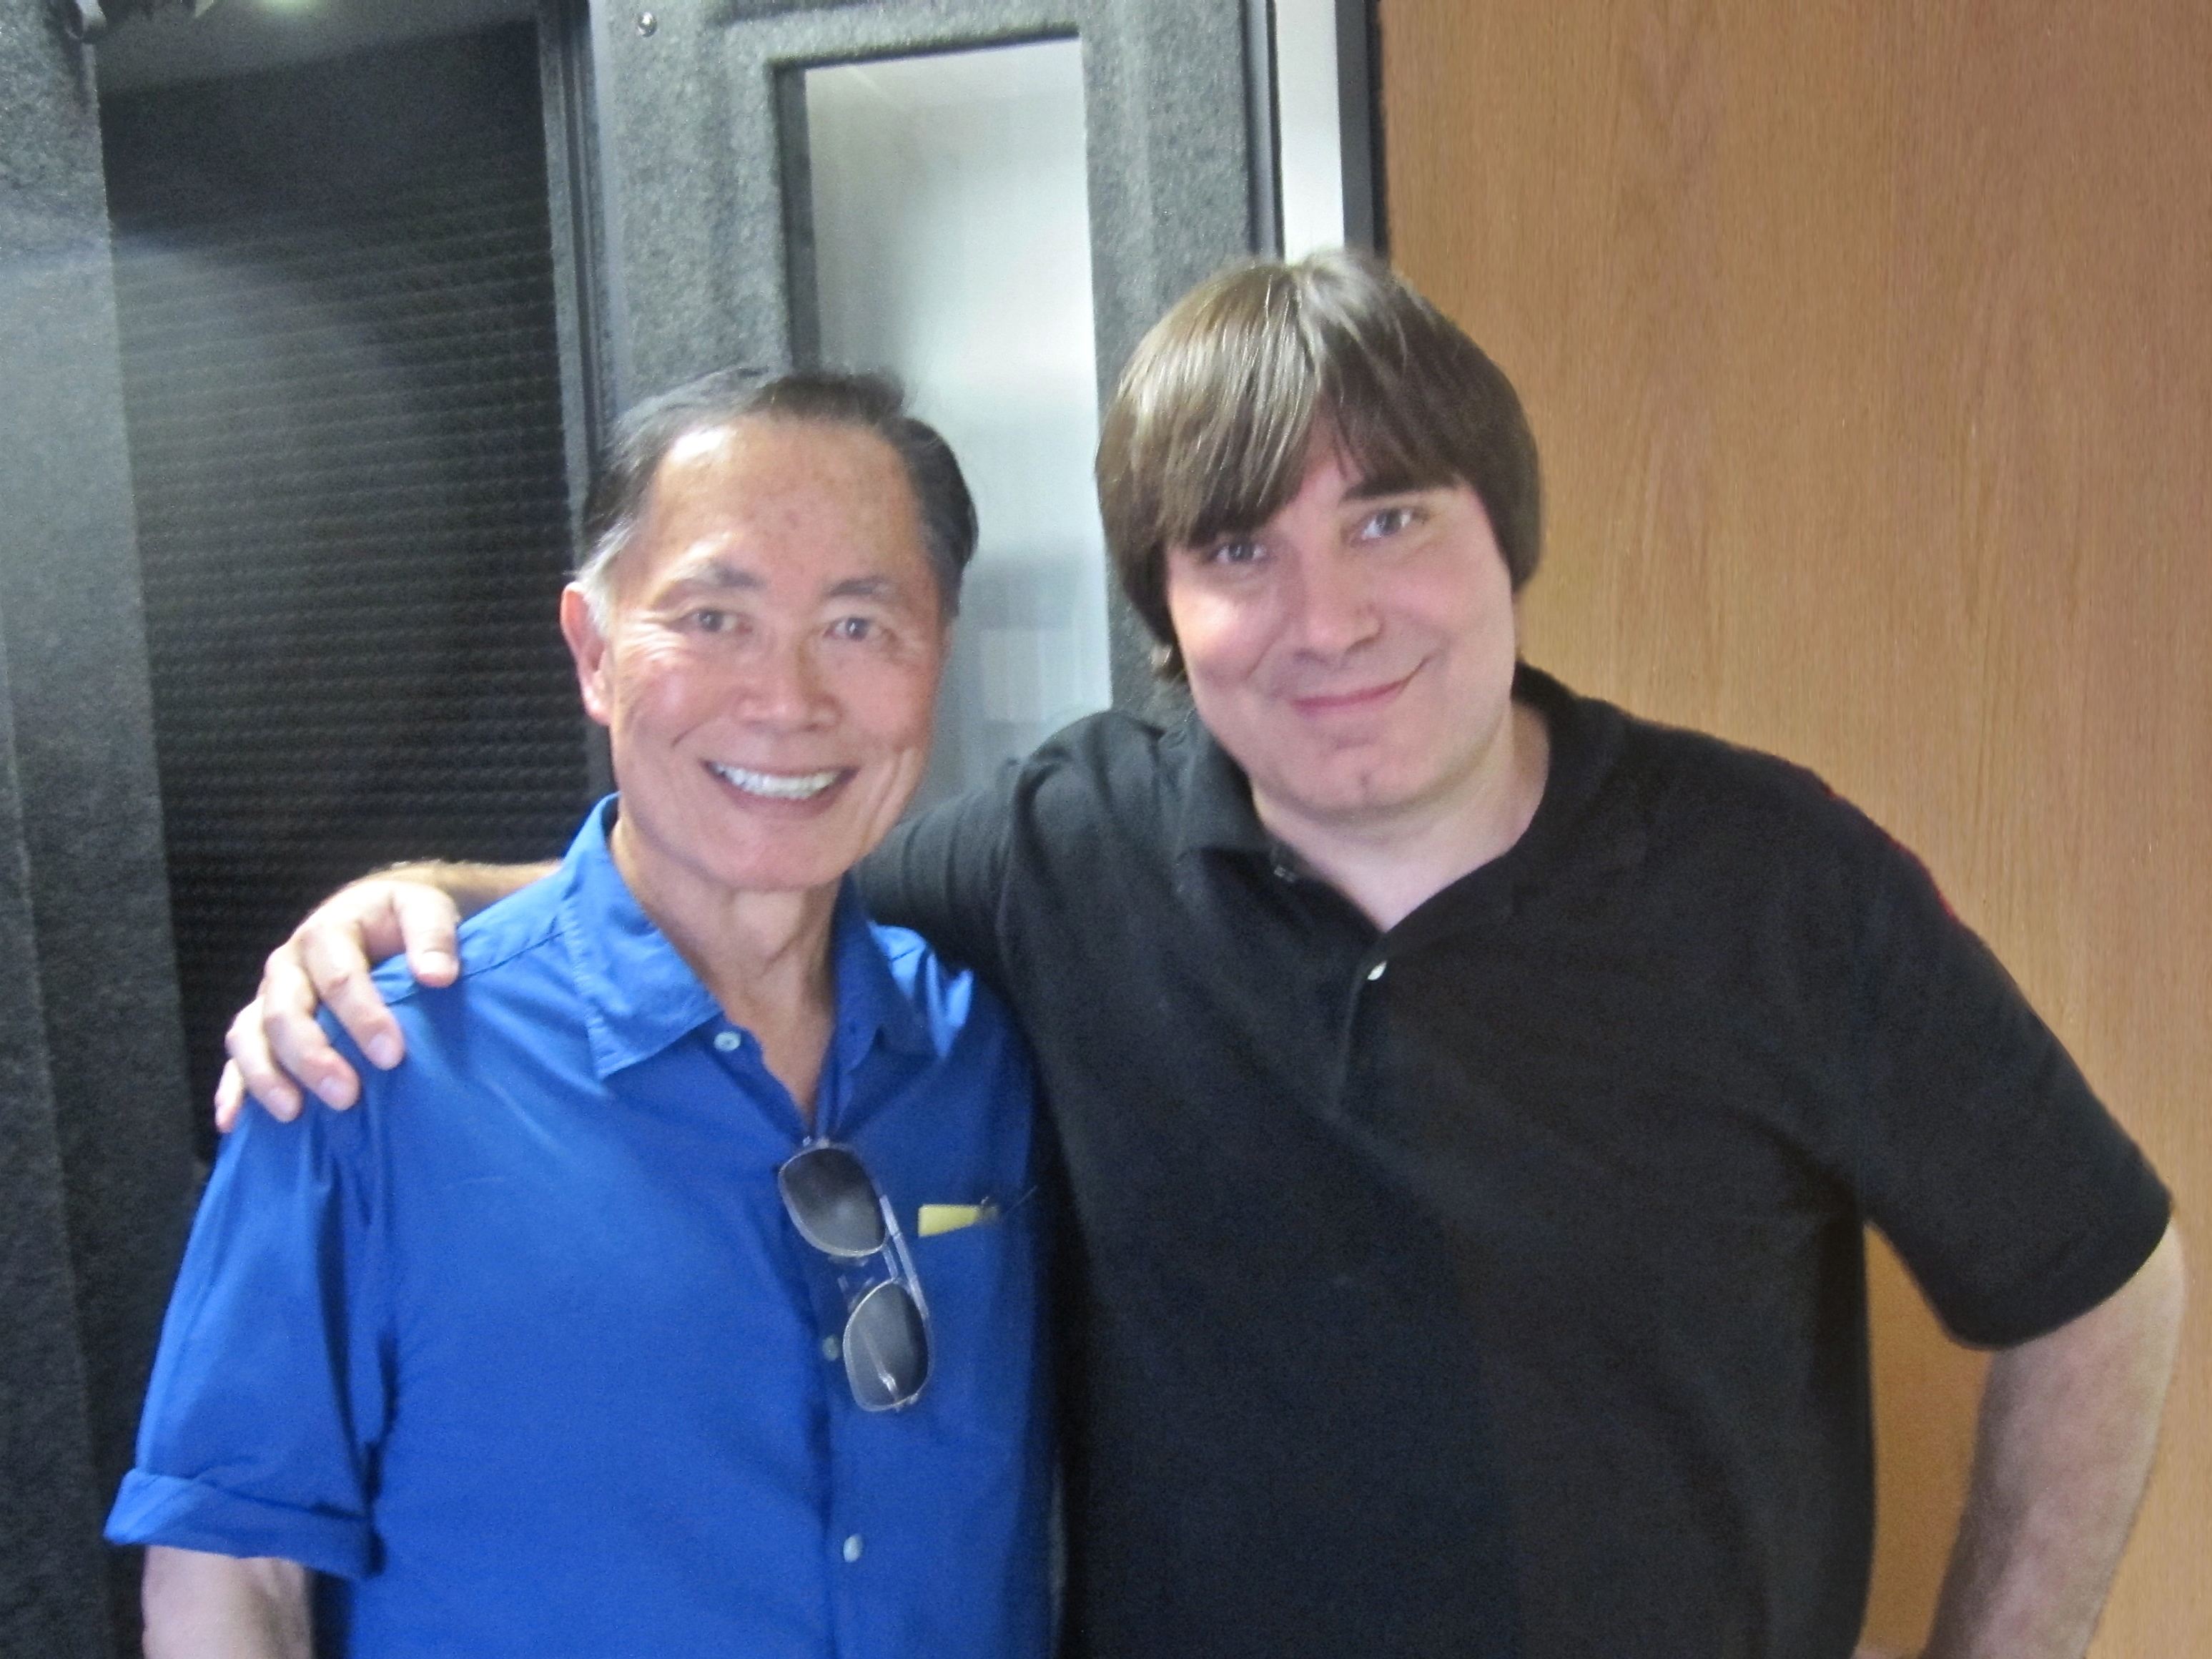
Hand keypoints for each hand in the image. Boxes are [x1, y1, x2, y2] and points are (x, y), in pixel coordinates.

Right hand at [214, 876, 462, 1128]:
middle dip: (312, 1057)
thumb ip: (433, 935)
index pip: (338, 977)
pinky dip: (231, 1089)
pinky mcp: (261, 1026)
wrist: (379, 915)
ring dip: (267, 1076)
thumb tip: (437, 976)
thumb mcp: (424, 909)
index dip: (363, 1017)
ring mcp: (269, 997)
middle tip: (347, 1095)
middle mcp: (288, 966)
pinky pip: (237, 1057)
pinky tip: (233, 1123)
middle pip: (285, 1011)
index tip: (392, 1055)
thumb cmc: (402, 919)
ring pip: (249, 1036)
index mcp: (327, 934)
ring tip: (293, 1112)